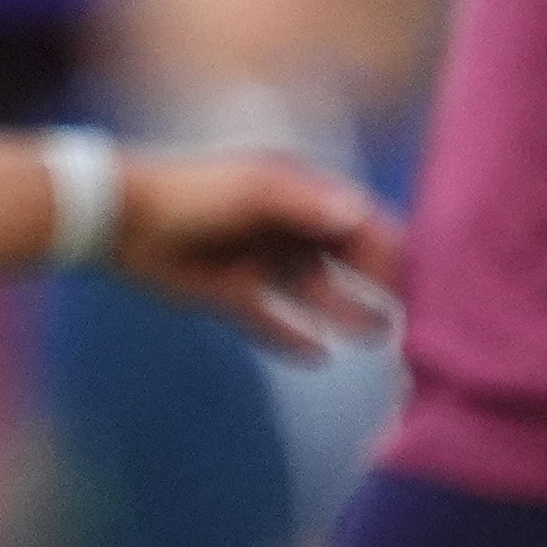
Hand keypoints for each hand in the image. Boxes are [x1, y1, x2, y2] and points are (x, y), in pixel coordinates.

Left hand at [109, 151, 406, 355]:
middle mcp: (283, 228)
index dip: (391, 247)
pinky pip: (272, 322)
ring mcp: (258, 262)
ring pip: (315, 292)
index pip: (358, 222)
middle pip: (344, 259)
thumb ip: (308, 204)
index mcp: (296, 194)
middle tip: (415, 314)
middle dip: (379, 282)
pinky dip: (295, 338)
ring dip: (346, 312)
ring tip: (378, 335)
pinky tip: (320, 356)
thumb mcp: (254, 189)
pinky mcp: (230, 295)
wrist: (121, 219)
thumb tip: (362, 215)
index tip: (425, 278)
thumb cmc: (192, 192)